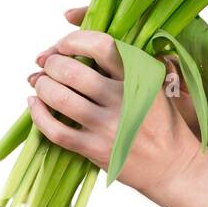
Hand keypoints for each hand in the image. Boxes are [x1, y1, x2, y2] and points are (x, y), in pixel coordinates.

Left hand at [24, 6, 201, 196]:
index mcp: (141, 77)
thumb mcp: (158, 82)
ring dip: (42, 85)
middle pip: (72, 72)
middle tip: (47, 63)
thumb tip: (88, 42)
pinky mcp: (96, 150)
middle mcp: (124, 100)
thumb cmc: (163, 120)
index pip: (101, 46)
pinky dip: (39, 115)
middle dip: (52, 63)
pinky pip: (56, 131)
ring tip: (39, 81)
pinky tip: (34, 104)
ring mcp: (108, 127)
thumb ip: (131, 60)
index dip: (74, 40)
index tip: (63, 44)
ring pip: (60, 99)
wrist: (172, 166)